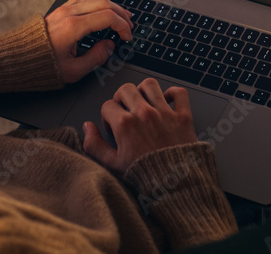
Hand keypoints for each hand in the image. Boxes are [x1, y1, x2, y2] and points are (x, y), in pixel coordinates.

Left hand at [45, 0, 133, 83]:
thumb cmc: (40, 65)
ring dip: (111, 6)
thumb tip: (109, 47)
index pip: (108, 17)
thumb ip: (96, 58)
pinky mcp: (60, 10)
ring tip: (121, 16)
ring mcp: (64, 9)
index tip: (127, 36)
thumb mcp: (73, 71)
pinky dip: (98, 3)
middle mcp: (69, 13)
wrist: (17, 58)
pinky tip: (103, 10)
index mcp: (73, 27)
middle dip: (121, 13)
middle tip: (129, 25)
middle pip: (104, 3)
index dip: (122, 26)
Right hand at [83, 78, 197, 173]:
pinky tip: (166, 102)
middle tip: (124, 112)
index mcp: (125, 124)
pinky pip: (179, 93)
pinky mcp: (183, 116)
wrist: (175, 184)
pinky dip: (173, 93)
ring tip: (142, 103)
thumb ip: (94, 145)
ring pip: (150, 85)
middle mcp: (144, 113)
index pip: (107, 105)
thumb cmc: (145, 175)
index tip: (114, 129)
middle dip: (121, 98)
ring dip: (143, 91)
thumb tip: (87, 127)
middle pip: (126, 89)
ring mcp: (165, 113)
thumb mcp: (112, 164)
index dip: (107, 117)